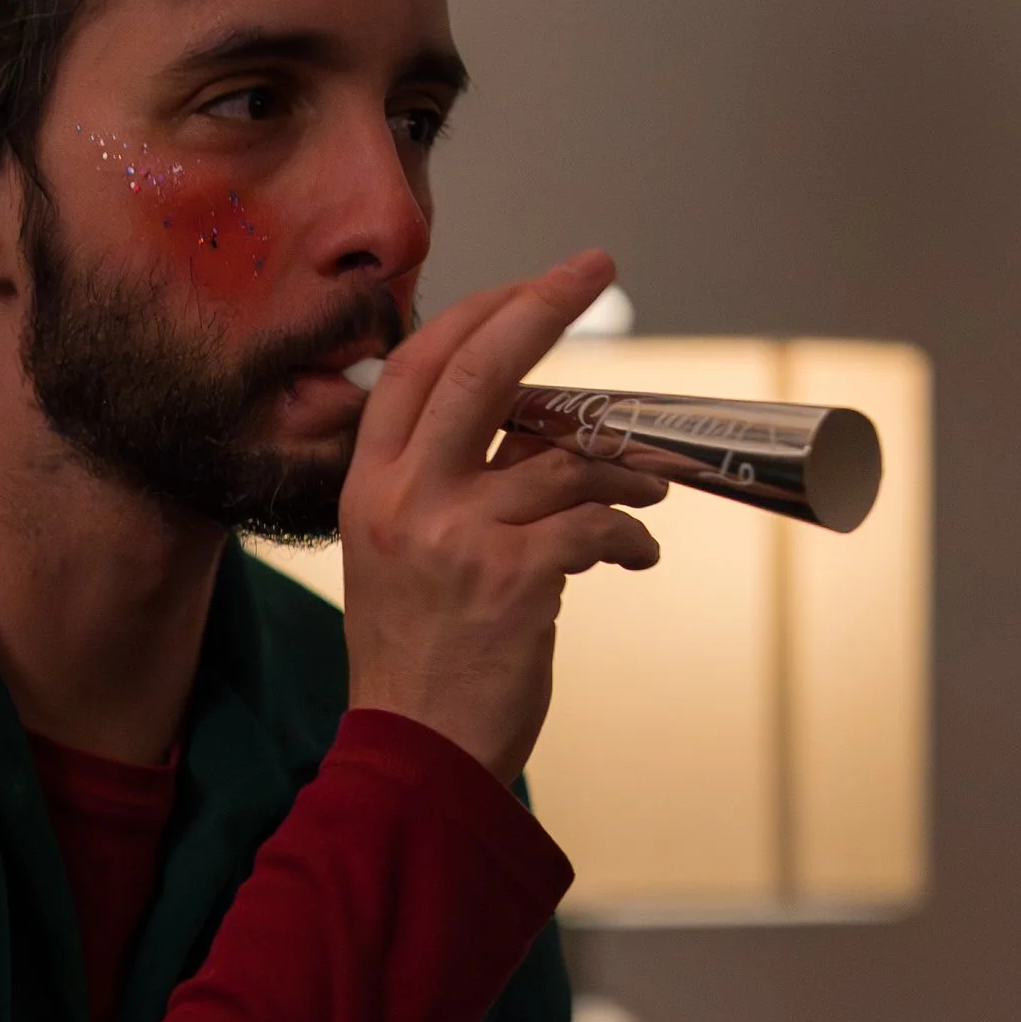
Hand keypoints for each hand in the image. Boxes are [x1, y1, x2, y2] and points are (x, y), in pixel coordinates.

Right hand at [340, 247, 664, 781]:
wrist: (416, 756)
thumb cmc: (418, 657)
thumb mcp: (398, 555)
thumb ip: (446, 486)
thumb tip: (530, 425)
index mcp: (370, 485)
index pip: (417, 366)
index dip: (479, 311)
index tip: (531, 283)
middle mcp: (406, 499)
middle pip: (482, 368)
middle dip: (545, 305)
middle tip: (594, 265)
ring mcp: (459, 536)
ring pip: (565, 455)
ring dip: (626, 467)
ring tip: (651, 491)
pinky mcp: (515, 579)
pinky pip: (597, 524)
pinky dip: (632, 535)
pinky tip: (637, 555)